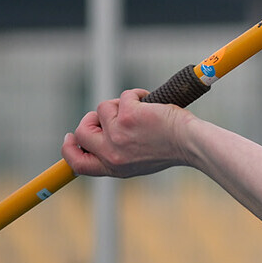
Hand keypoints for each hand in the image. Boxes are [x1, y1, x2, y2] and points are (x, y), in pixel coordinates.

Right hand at [62, 89, 193, 178]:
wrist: (191, 143)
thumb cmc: (171, 149)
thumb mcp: (138, 160)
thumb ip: (119, 152)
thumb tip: (100, 133)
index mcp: (114, 167)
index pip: (78, 164)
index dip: (69, 149)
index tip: (70, 136)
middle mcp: (112, 154)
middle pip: (81, 132)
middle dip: (91, 119)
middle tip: (111, 114)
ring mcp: (117, 135)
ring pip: (102, 109)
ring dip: (120, 104)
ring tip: (144, 110)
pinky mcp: (128, 116)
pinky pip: (123, 96)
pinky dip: (137, 95)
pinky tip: (152, 103)